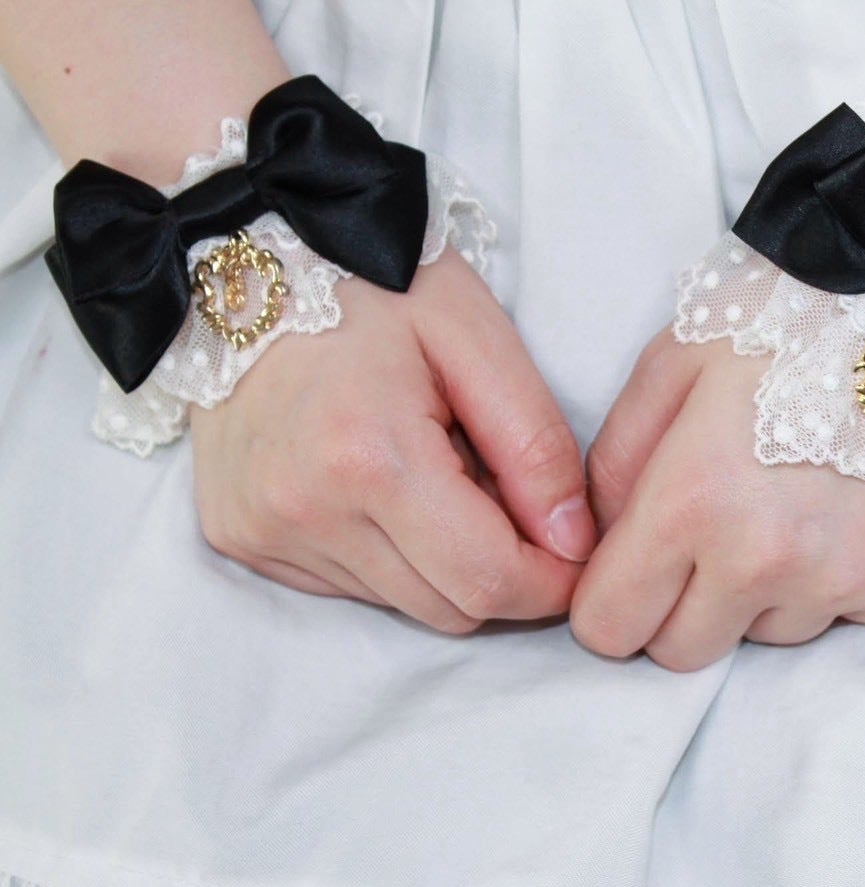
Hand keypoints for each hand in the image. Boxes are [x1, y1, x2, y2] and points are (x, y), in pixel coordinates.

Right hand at [190, 251, 595, 632]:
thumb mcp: (478, 340)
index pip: (488, 582)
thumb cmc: (374, 283)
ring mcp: (261, 530)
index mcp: (369, 458)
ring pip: (403, 605)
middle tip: (506, 492)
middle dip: (502, 571)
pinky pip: (350, 587)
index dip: (552, 582)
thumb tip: (574, 545)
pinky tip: (381, 483)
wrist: (246, 249)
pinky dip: (389, 554)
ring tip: (436, 472)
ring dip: (443, 562)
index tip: (577, 548)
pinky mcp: (240, 537)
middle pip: (449, 610)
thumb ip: (536, 446)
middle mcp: (304, 511)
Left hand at [572, 328, 864, 670]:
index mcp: (694, 502)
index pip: (610, 629)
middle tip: (715, 531)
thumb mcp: (674, 364)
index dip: (611, 600)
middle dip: (682, 605)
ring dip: (766, 591)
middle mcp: (767, 560)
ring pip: (768, 634)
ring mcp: (844, 581)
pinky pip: (842, 615)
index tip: (633, 567)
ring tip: (796, 502)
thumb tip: (602, 539)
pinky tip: (849, 508)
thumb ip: (616, 461)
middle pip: (684, 652)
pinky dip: (834, 578)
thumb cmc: (793, 320)